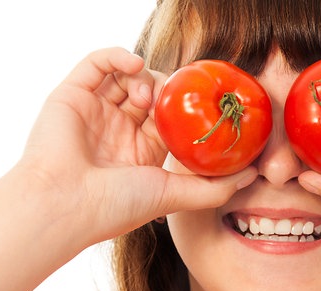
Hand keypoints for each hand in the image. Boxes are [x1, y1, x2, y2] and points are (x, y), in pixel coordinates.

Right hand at [19, 48, 256, 243]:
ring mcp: (94, 110)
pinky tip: (134, 65)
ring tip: (149, 94)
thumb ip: (215, 187)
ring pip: (127, 75)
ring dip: (145, 76)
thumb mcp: (174, 195)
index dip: (187, 106)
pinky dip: (118, 56)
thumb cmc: (116, 205)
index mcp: (141, 149)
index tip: (205, 99)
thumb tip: (255, 176)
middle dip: (169, 90)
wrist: (65, 205)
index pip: (170, 116)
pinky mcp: (71, 94)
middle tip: (179, 95)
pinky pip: (96, 62)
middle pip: (152, 91)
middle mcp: (118, 128)